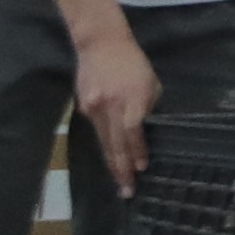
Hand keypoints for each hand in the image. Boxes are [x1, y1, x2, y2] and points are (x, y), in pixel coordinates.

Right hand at [74, 19, 160, 186]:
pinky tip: (110, 154)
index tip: (141, 169)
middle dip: (122, 169)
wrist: (100, 44)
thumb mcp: (150, 82)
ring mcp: (94, 108)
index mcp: (131, 100)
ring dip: (112, 163)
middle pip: (116, 144)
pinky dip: (104, 142)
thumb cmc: (132, 62)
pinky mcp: (84, 107)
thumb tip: (146, 129)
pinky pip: (97, 129)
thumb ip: (148, 107)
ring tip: (118, 182)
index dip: (137, 153)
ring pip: (104, 142)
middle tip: (127, 191)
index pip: (133, 133)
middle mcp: (111, 107)